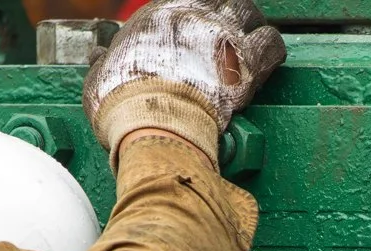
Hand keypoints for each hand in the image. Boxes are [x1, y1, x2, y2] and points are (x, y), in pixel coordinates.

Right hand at [83, 0, 285, 159]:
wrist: (151, 119)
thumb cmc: (121, 102)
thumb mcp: (100, 75)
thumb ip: (104, 61)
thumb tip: (98, 55)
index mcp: (157, 15)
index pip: (184, 2)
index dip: (194, 14)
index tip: (194, 27)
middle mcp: (192, 15)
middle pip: (220, 0)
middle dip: (228, 13)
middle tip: (231, 32)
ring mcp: (222, 35)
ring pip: (249, 12)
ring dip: (252, 26)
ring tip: (251, 42)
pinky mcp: (246, 61)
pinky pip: (272, 43)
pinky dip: (273, 51)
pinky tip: (270, 60)